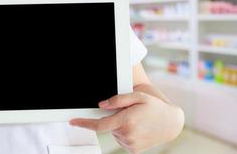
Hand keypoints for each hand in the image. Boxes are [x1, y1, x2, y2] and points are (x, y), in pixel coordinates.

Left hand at [70, 88, 184, 153]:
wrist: (171, 123)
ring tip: (135, 120)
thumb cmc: (155, 106)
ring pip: (115, 133)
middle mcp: (127, 135)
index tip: (73, 121)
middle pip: (109, 126)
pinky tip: (136, 127)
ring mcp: (131, 144)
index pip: (99, 125)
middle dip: (113, 118)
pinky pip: (121, 139)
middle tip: (128, 112)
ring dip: (119, 125)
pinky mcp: (133, 150)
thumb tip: (101, 105)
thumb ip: (118, 100)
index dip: (84, 123)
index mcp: (126, 121)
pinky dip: (124, 132)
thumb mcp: (138, 96)